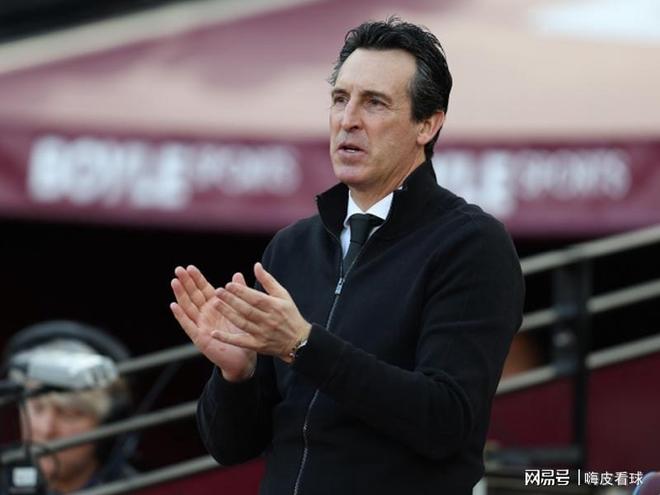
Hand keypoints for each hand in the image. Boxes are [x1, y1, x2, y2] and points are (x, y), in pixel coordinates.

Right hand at [170, 265, 255, 381]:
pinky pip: (188, 325)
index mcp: (215, 307)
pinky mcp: (200, 338)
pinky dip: (181, 315)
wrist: (243, 359)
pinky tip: (174, 306)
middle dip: (186, 282)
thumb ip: (239, 292)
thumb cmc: (241, 335)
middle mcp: (206, 314)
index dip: (196, 278)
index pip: (203, 289)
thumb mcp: (241, 310)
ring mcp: (201, 325)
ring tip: (174, 282)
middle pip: (193, 295)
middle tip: (178, 269)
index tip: (190, 267)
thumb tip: (237, 274)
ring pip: (188, 307)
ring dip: (180, 295)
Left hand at [212, 262, 310, 362]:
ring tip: (216, 304)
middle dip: (231, 300)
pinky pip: (240, 342)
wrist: (299, 341)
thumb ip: (268, 280)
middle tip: (218, 292)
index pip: (255, 298)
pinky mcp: (258, 345)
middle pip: (247, 309)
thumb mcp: (283, 295)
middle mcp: (268, 320)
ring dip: (228, 314)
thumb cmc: (290, 315)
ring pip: (242, 323)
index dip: (241, 291)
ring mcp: (262, 333)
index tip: (229, 285)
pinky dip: (227, 338)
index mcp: (274, 306)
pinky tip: (214, 334)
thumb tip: (256, 265)